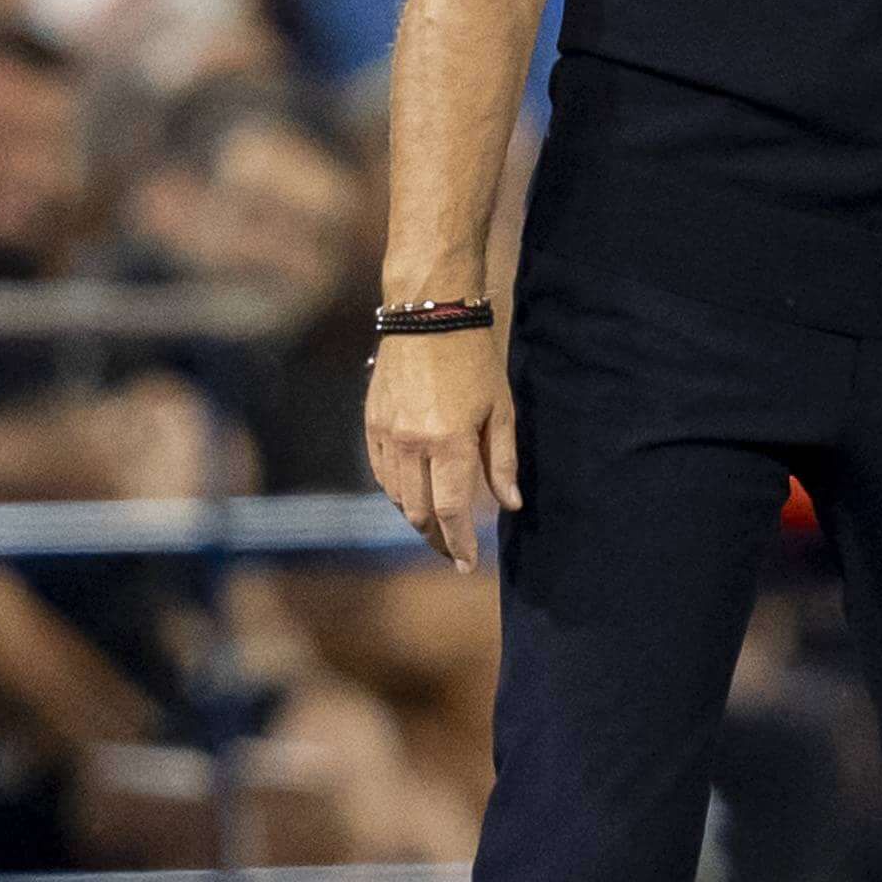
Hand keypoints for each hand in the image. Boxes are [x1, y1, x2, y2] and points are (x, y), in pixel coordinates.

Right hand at [362, 325, 516, 570]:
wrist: (428, 315)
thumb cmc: (473, 361)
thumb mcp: (499, 410)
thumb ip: (502, 461)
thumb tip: (510, 505)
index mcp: (449, 442)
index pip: (452, 510)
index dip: (459, 543)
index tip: (467, 565)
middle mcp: (412, 444)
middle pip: (420, 511)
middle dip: (438, 538)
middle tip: (454, 553)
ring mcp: (387, 435)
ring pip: (397, 497)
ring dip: (417, 518)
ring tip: (437, 527)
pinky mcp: (371, 424)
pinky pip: (382, 474)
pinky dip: (398, 493)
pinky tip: (414, 496)